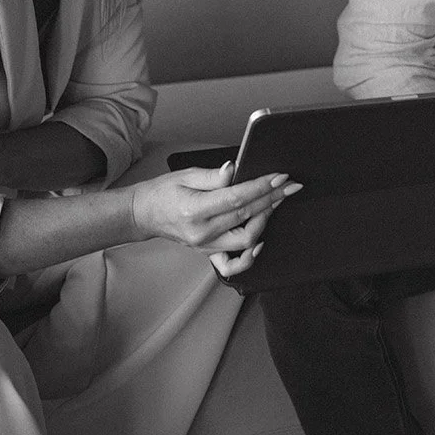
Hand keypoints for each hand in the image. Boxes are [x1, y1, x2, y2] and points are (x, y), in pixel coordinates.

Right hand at [130, 161, 301, 280]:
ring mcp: (206, 246)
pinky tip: (259, 243)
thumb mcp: (186, 175)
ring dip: (265, 220)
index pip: (238, 198)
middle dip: (272, 198)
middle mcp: (203, 232)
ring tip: (275, 202)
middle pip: (247, 215)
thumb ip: (213, 175)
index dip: (262, 186)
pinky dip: (249, 258)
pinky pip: (231, 265)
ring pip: (246, 239)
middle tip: (289, 185)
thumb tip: (234, 169)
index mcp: (196, 209)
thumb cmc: (164, 192)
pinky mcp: (208, 253)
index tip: (280, 176)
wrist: (145, 213)